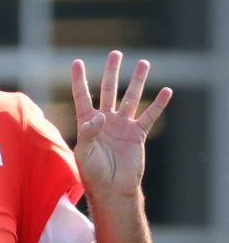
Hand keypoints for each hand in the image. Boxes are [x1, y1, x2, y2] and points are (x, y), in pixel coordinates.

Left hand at [70, 50, 171, 198]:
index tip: (77, 62)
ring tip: (143, 63)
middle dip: (112, 72)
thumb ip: (88, 133)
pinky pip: (149, 116)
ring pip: (131, 98)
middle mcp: (105, 120)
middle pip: (108, 90)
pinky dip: (158, 104)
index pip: (82, 96)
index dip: (79, 80)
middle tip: (116, 53)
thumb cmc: (92, 173)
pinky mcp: (137, 134)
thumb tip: (100, 115)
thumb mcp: (83, 153)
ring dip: (137, 81)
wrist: (112, 189)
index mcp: (87, 123)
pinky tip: (165, 91)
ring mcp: (122, 125)